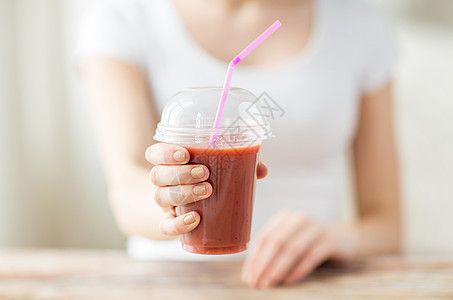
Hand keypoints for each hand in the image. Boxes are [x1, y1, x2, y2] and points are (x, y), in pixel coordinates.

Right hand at [145, 143, 267, 236]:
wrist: (192, 207)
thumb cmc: (209, 178)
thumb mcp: (223, 165)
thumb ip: (240, 160)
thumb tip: (261, 170)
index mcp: (169, 162)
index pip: (154, 153)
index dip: (165, 153)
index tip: (185, 154)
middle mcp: (162, 181)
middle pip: (158, 175)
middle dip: (180, 173)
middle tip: (204, 173)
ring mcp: (165, 203)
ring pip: (161, 197)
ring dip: (183, 193)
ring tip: (207, 191)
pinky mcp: (170, 222)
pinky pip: (165, 226)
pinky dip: (178, 224)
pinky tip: (195, 219)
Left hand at [242, 210, 351, 287]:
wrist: (346, 240)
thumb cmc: (311, 244)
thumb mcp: (292, 241)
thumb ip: (274, 250)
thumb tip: (252, 273)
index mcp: (285, 217)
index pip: (264, 237)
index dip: (254, 258)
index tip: (248, 277)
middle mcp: (299, 218)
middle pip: (276, 242)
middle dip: (263, 264)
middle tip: (256, 283)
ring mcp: (316, 228)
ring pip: (292, 249)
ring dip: (278, 268)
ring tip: (269, 284)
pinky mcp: (330, 240)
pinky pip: (311, 256)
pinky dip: (298, 269)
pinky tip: (289, 281)